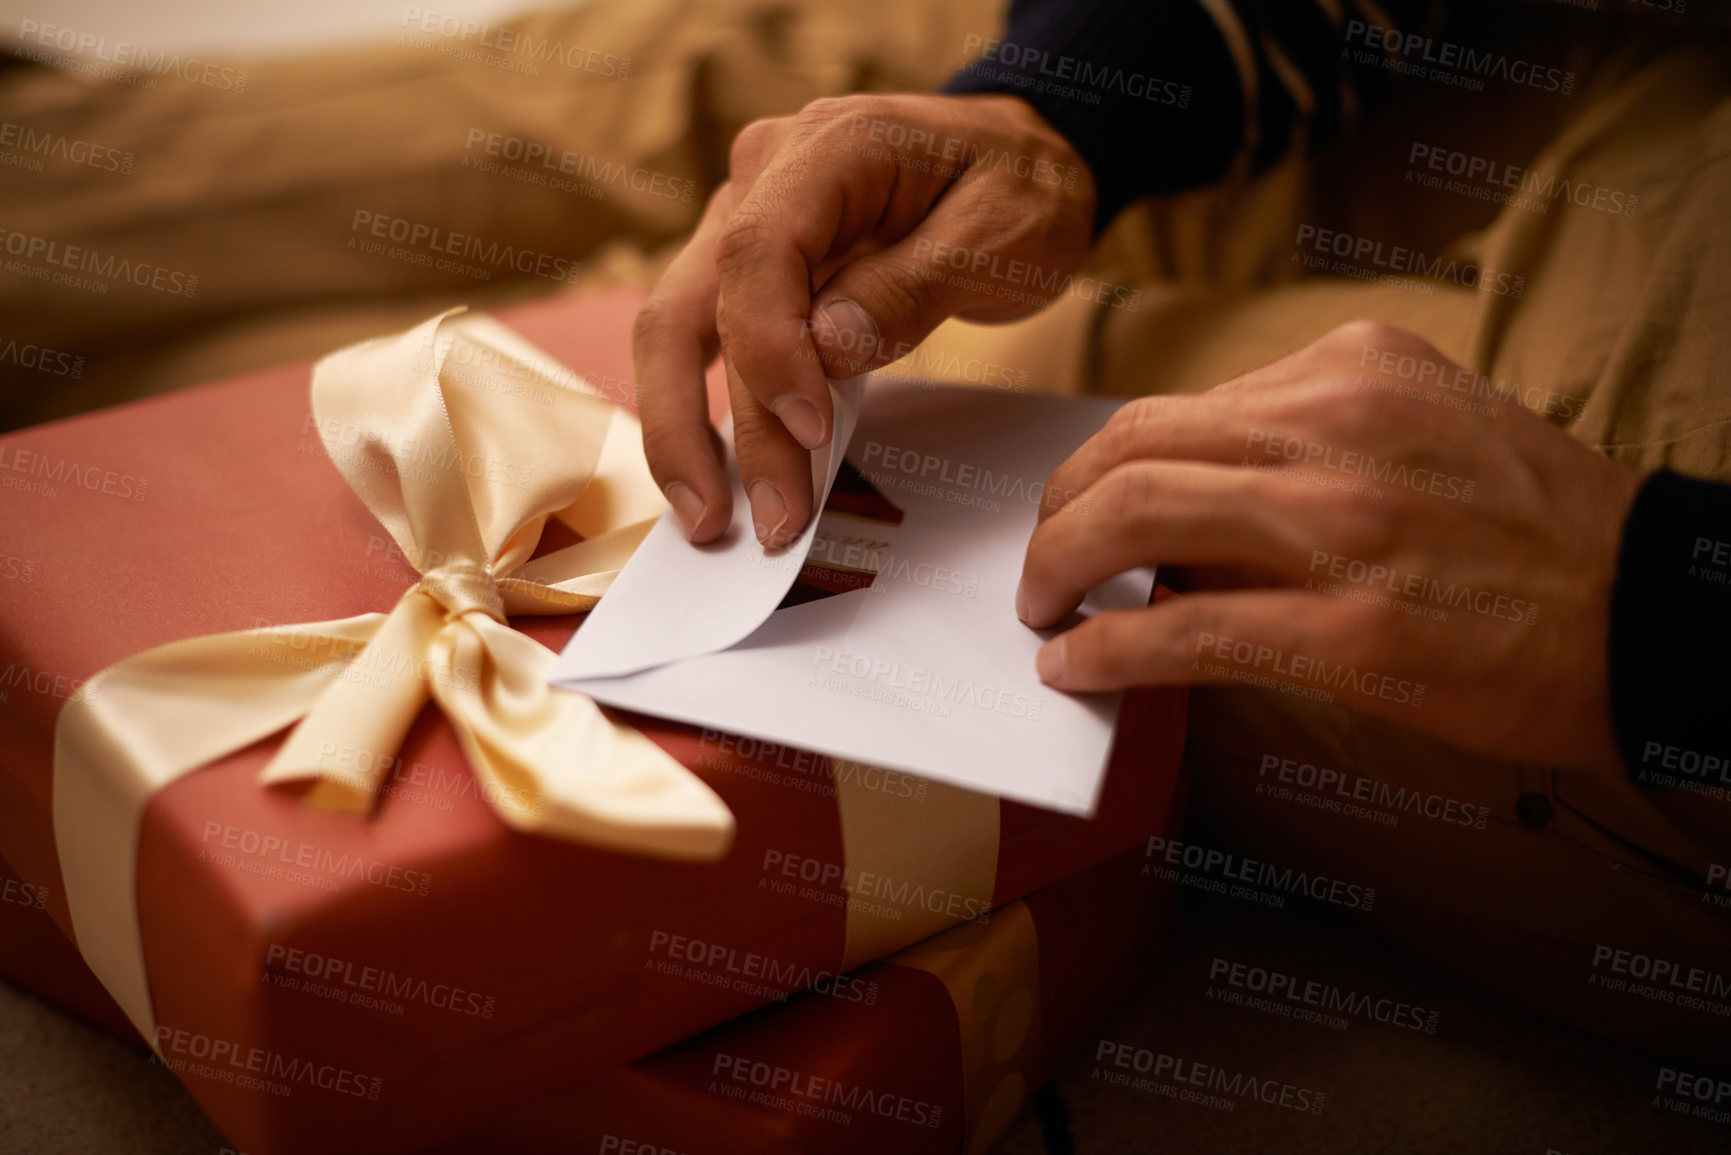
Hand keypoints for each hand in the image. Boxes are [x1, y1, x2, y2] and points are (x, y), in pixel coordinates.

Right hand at [633, 92, 1095, 545]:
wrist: (1023, 159)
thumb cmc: (1018, 188)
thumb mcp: (999, 235)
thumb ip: (909, 288)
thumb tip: (824, 350)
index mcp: (829, 147)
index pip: (758, 250)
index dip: (770, 350)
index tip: (810, 429)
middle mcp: (763, 177)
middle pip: (690, 304)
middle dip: (705, 425)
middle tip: (750, 519)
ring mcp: (745, 222)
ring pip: (674, 331)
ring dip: (684, 432)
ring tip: (712, 522)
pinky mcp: (751, 270)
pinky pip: (707, 346)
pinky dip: (709, 417)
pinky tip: (725, 485)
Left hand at [1017, 320, 1644, 772]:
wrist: (1652, 611)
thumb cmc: (1534, 527)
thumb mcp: (1425, 423)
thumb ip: (1303, 437)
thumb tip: (1182, 508)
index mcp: (1353, 369)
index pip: (1174, 409)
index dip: (1099, 465)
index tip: (1075, 506)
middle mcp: (1337, 427)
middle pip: (1130, 450)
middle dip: (1056, 511)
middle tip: (1039, 564)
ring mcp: (1340, 525)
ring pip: (1135, 517)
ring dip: (1056, 568)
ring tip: (1043, 610)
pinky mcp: (1349, 629)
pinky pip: (1179, 628)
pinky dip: (1101, 648)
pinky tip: (1073, 665)